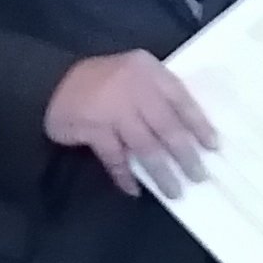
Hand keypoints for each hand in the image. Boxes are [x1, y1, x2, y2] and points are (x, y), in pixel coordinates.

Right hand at [45, 50, 216, 198]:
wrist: (49, 80)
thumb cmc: (103, 81)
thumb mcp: (135, 74)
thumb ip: (158, 95)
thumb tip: (189, 132)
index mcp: (150, 72)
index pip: (182, 100)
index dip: (199, 125)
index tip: (213, 147)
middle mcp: (135, 88)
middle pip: (167, 126)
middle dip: (185, 155)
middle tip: (198, 176)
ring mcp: (113, 108)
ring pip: (145, 145)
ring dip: (160, 171)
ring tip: (174, 191)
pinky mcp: (92, 128)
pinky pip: (114, 157)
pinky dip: (124, 175)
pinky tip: (134, 189)